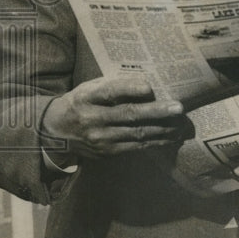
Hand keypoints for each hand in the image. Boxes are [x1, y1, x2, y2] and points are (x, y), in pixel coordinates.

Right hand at [40, 75, 193, 165]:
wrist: (56, 131)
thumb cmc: (81, 102)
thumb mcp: (90, 88)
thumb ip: (114, 86)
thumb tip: (147, 84)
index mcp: (87, 97)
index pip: (109, 92)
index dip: (129, 89)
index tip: (149, 87)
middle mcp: (93, 119)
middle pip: (128, 115)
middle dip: (157, 112)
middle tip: (179, 108)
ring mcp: (100, 139)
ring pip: (137, 134)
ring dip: (163, 130)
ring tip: (182, 124)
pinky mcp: (107, 153)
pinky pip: (136, 147)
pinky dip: (155, 141)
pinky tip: (170, 137)